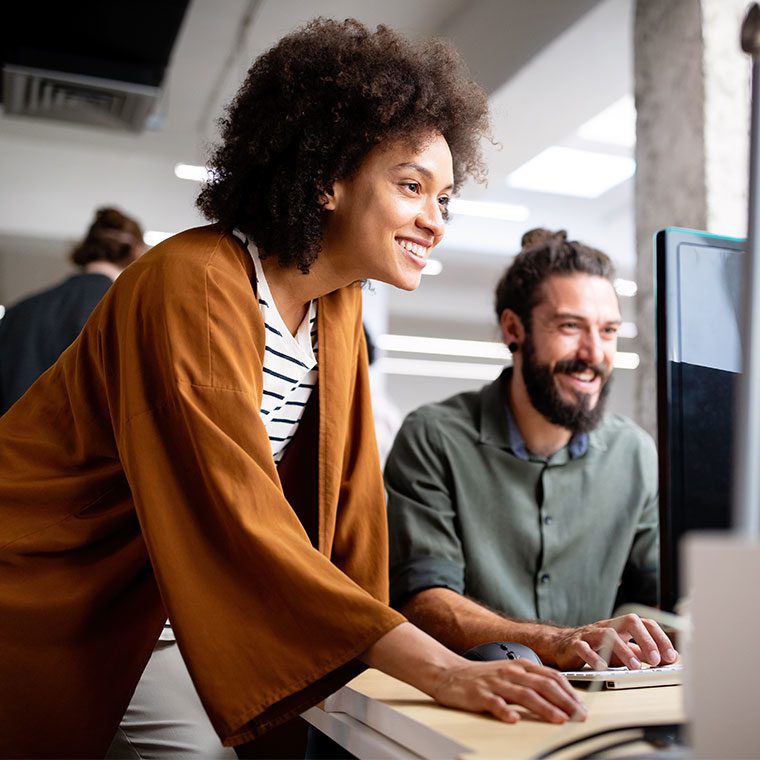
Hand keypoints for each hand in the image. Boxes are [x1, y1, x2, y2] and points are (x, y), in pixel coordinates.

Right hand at [429, 658, 585, 724]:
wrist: (450, 673)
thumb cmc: (483, 677)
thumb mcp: (511, 674)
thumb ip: (532, 683)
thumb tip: (560, 698)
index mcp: (520, 666)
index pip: (551, 677)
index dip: (569, 691)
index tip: (581, 706)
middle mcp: (510, 672)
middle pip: (542, 685)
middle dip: (564, 701)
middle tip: (578, 716)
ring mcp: (495, 683)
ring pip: (523, 694)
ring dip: (543, 707)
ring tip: (558, 719)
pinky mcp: (479, 694)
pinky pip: (494, 703)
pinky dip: (504, 711)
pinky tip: (513, 719)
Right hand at [548, 613, 678, 669]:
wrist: (560, 646)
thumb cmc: (594, 648)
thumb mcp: (620, 650)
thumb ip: (640, 653)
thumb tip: (666, 660)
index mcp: (620, 627)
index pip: (644, 623)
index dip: (659, 637)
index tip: (669, 656)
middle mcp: (606, 627)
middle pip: (629, 621)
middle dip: (645, 640)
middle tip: (655, 660)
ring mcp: (590, 634)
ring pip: (607, 634)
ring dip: (624, 650)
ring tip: (634, 667)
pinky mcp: (574, 645)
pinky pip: (584, 648)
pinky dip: (594, 658)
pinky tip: (603, 668)